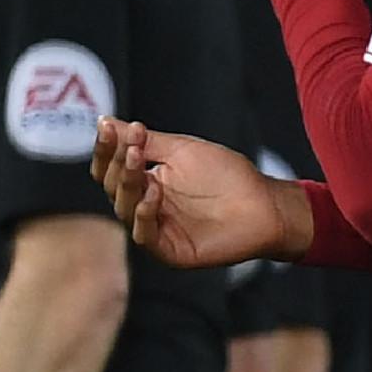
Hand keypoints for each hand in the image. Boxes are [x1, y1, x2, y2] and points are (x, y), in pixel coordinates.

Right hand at [92, 118, 304, 267]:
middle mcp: (145, 206)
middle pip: (113, 186)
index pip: (111, 167)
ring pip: (124, 208)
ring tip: (137, 160)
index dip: (107, 148)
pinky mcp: (169, 249)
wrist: (265, 204)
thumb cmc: (229, 176)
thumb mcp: (183, 151)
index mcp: (146, 181)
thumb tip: (106, 121)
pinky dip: (144, 213)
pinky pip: (145, 234)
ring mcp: (157, 228)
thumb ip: (145, 141)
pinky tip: (153, 193)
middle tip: (130, 142)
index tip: (107, 128)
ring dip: (128, 182)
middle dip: (118, 162)